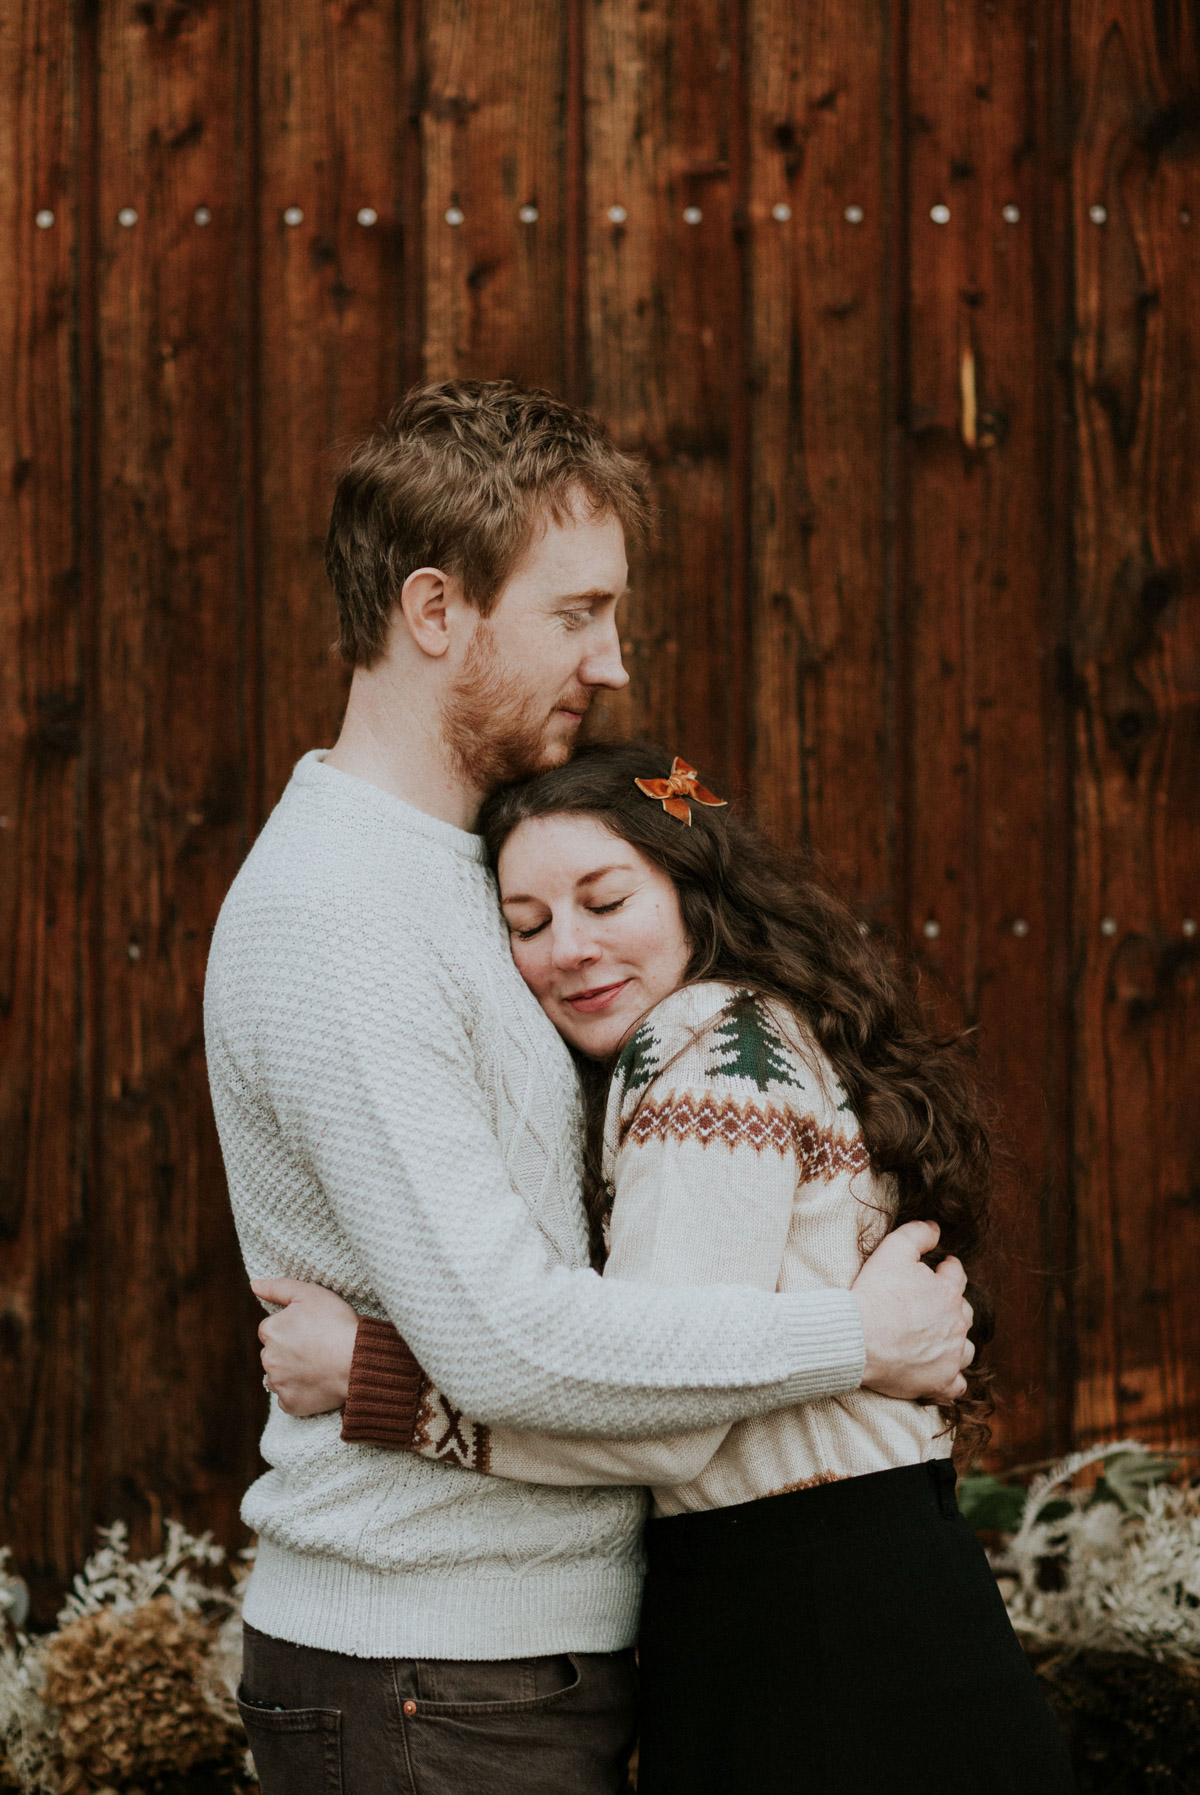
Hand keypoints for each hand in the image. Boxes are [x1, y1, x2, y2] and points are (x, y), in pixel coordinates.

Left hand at [252, 1278, 359, 1416]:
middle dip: (289, 1351)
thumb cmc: (336, 1323)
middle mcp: (268, 1359)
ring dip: (292, 1372)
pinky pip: (288, 1398)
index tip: (311, 1330)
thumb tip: (254, 1284)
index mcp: (270, 1331)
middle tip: (317, 1347)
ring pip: (279, 1376)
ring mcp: (278, 1384)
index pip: (271, 1329)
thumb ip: (278, 1287)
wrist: (358, 1360)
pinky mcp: (289, 1404)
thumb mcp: (310, 1294)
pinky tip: (318, 1383)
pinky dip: (300, 1392)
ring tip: (320, 1365)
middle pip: (273, 1353)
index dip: (292, 1328)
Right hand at [850, 1222, 974, 1402]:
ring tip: (940, 1340)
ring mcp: (951, 1356)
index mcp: (948, 1292)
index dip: (948, 1269)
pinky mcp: (941, 1381)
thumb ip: (917, 1234)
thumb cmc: (874, 1294)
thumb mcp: (892, 1251)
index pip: (957, 1275)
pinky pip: (957, 1384)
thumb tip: (936, 1227)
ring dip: (957, 1343)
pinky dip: (952, 1379)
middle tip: (934, 1306)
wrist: (857, 1339)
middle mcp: (956, 1324)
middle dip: (953, 1306)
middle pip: (964, 1312)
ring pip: (966, 1349)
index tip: (941, 1269)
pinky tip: (940, 1373)